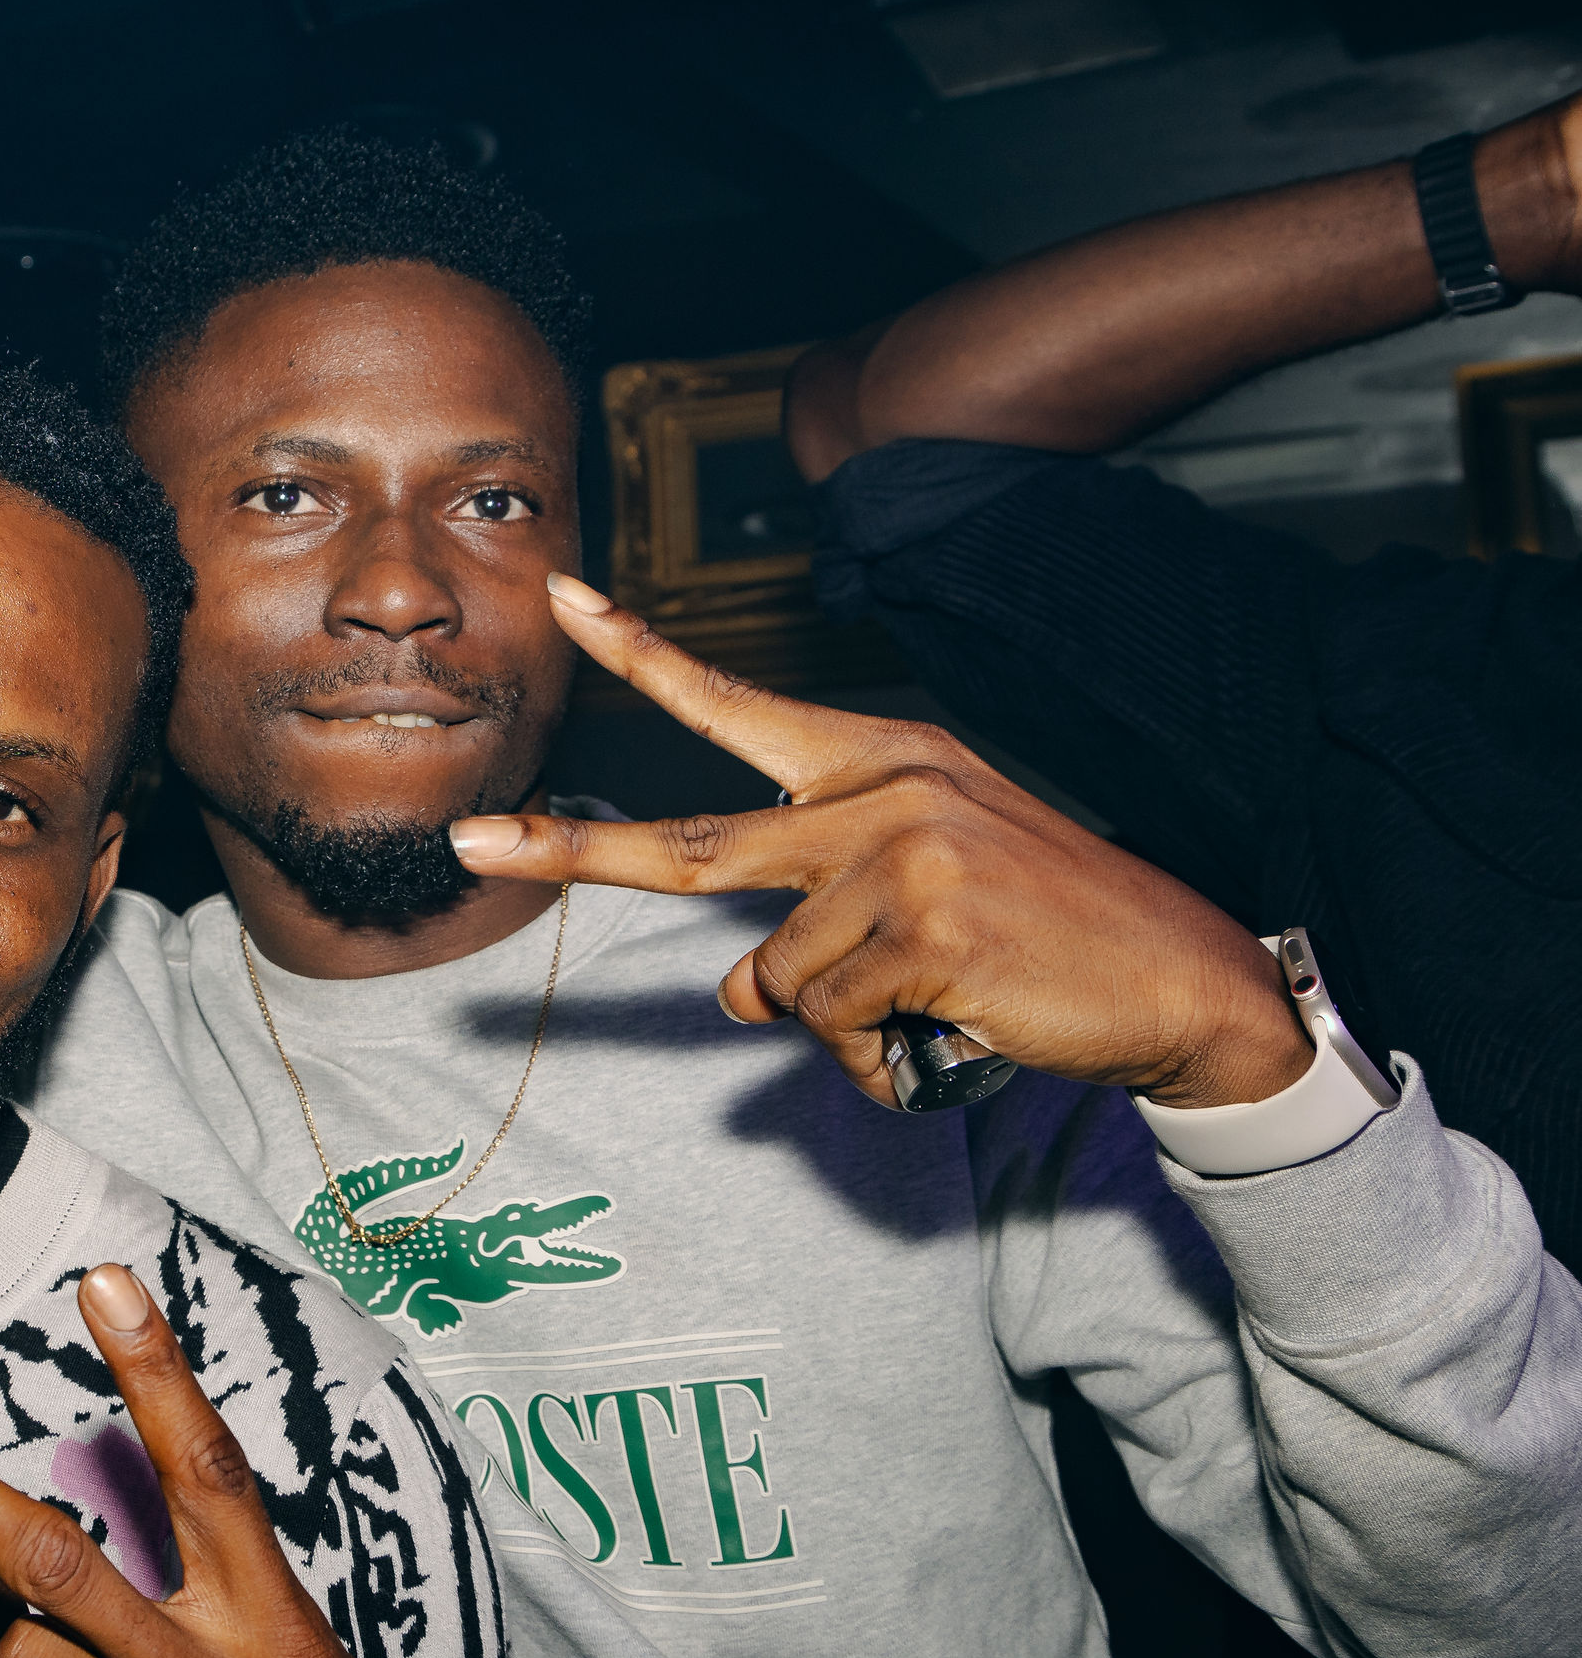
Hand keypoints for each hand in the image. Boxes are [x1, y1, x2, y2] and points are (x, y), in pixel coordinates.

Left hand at [451, 574, 1311, 1111]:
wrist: (1188, 979)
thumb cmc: (1048, 938)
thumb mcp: (920, 905)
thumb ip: (811, 924)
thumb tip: (731, 986)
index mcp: (882, 760)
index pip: (735, 704)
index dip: (642, 655)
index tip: (565, 601)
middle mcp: (882, 792)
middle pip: (692, 843)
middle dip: (570, 852)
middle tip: (469, 844)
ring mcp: (900, 855)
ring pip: (776, 979)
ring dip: (839, 1022)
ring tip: (939, 999)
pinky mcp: (922, 928)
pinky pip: (833, 1025)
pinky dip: (879, 1055)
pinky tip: (958, 1023)